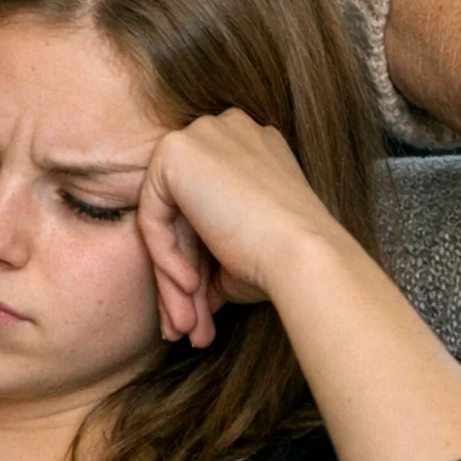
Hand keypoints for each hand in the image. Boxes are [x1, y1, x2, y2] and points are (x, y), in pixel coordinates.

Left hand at [136, 109, 345, 348]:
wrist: (306, 256)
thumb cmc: (287, 262)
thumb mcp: (242, 253)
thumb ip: (209, 253)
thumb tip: (186, 283)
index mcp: (252, 149)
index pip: (207, 208)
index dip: (199, 260)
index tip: (202, 306)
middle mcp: (227, 132)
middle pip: (185, 215)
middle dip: (184, 276)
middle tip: (187, 325)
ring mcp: (202, 136)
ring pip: (169, 220)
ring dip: (173, 279)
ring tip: (184, 327)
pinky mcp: (176, 151)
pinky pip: (154, 215)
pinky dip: (166, 256)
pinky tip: (189, 288)